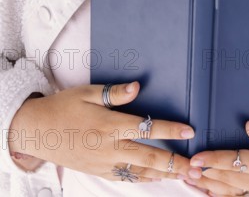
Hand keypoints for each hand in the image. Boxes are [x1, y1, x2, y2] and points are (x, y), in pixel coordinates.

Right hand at [8, 82, 201, 182]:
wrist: (38, 130)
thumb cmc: (64, 106)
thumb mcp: (88, 92)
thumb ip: (115, 93)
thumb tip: (138, 86)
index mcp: (109, 124)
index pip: (147, 128)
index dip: (170, 130)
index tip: (190, 131)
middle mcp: (109, 147)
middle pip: (149, 157)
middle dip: (174, 162)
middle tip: (194, 165)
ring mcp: (103, 163)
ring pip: (139, 172)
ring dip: (162, 174)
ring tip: (182, 174)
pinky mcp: (98, 171)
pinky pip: (125, 177)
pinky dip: (142, 179)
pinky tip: (154, 178)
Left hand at [183, 121, 248, 196]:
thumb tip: (247, 125)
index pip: (234, 162)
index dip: (212, 160)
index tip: (195, 159)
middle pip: (228, 181)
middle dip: (204, 176)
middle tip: (183, 172)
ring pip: (233, 195)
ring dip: (211, 189)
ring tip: (192, 183)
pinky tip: (215, 196)